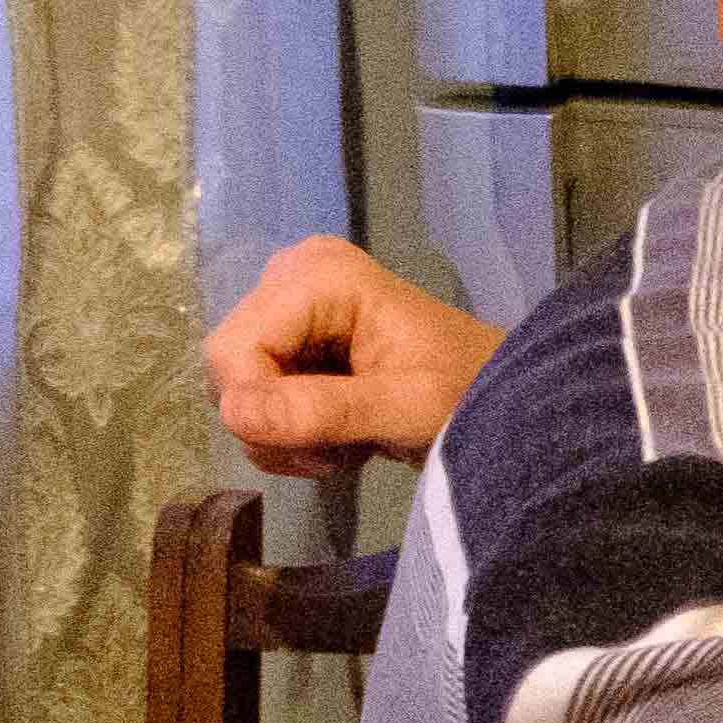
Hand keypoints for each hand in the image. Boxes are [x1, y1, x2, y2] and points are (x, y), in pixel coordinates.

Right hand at [203, 236, 502, 477]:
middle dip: (276, 425)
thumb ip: (322, 410)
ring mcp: (286, 307)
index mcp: (319, 276)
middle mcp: (290, 277)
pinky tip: (339, 433)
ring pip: (237, 392)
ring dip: (286, 435)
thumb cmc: (465, 393)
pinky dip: (290, 432)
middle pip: (228, 371)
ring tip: (350, 440)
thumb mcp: (404, 408)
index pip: (233, 351)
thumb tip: (234, 414)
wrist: (494, 395)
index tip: (318, 446)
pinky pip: (254, 399)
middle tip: (341, 447)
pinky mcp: (288, 338)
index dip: (258, 409)